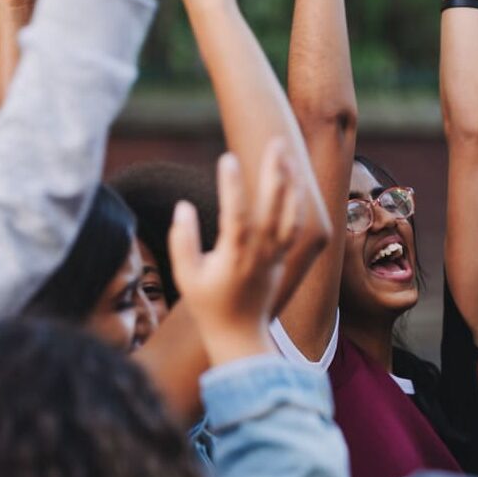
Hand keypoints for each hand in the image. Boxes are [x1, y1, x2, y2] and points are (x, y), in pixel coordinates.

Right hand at [169, 144, 302, 363]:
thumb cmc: (209, 305)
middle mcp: (261, 253)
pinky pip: (294, 223)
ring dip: (289, 181)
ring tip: (286, 151)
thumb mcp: (186, 276)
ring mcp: (276, 254)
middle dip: (275, 173)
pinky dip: (295, 199)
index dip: (232, 188)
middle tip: (276, 141)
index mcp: (235, 258)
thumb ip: (182, 240)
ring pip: (290, 213)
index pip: (236, 216)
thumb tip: (183, 206)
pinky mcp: (283, 256)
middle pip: (273, 208)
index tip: (227, 158)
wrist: (241, 334)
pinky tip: (292, 178)